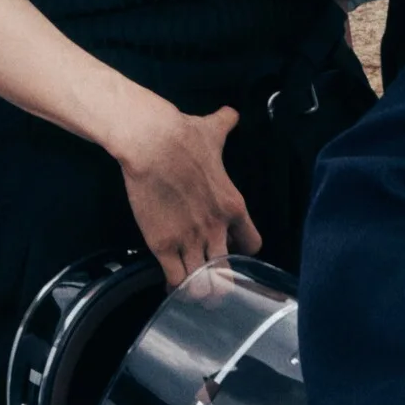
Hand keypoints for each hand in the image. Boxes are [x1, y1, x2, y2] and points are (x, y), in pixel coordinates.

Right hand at [113, 101, 261, 285]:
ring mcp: (190, 239)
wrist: (152, 141)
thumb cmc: (183, 135)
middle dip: (222, 282)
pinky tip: (172, 288)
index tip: (232, 252)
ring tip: (194, 292)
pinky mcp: (163, 245)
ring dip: (200, 291)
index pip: (252, 245)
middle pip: (229, 273)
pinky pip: (176, 281)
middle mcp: (216, 229)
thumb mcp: (212, 130)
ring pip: (204, 284)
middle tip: (213, 282)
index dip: (243, 252)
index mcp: (234, 206)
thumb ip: (225, 125)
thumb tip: (232, 113)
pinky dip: (175, 289)